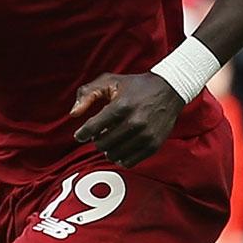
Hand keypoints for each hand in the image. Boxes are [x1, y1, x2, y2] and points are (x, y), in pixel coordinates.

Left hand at [70, 72, 185, 164]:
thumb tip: (74, 114)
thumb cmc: (136, 85)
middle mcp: (134, 122)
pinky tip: (121, 148)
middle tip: (100, 133)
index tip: (80, 135)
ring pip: (114, 154)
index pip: (92, 128)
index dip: (82, 133)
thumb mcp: (109, 81)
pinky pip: (129, 162)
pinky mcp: (154, 144)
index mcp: (121, 106)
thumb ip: (87, 94)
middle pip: (102, 143)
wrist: (169, 90)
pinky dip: (121, 158)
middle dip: (97, 139)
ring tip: (111, 139)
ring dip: (108, 149)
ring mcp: (146, 135)